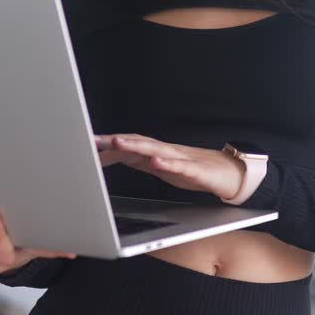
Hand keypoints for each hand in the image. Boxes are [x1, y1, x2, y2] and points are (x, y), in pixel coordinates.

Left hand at [94, 133, 244, 199]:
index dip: (107, 144)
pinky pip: (181, 166)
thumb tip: (113, 156)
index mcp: (156, 153)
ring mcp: (181, 159)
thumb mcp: (160, 167)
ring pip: (156, 150)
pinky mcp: (196, 171)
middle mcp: (166, 152)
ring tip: (118, 143)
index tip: (86, 143)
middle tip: (93, 140)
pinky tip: (156, 161)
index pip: (129, 145)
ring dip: (136, 146)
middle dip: (115, 141)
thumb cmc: (193, 170)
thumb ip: (138, 161)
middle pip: (138, 143)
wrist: (229, 174)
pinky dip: (168, 162)